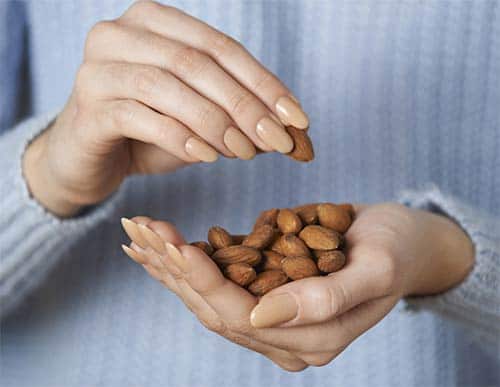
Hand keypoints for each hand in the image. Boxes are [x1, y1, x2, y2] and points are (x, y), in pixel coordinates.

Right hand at [23, 0, 307, 216]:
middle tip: (278, 142)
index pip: (221, 47)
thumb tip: (292, 134)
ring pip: (170, 86)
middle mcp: (121, 33)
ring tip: (244, 153)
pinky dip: (180, 138)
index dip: (265, 83)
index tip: (298, 120)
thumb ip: (239, 119)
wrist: (87, 156)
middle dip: (246, 106)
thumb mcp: (199, 120)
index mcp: (154, 21)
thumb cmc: (147, 131)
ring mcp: (98, 67)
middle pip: (198, 63)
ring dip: (216, 123)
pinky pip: (142, 117)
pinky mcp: (88, 107)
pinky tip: (206, 156)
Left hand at [119, 203, 473, 370]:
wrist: (405, 241)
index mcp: (312, 340)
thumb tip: (260, 317)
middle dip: (175, 269)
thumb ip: (327, 300)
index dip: (205, 281)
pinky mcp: (268, 289)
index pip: (240, 316)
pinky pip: (221, 277)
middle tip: (140, 230)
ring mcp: (274, 314)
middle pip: (214, 307)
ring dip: (171, 264)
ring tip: (139, 232)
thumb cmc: (398, 251)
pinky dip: (188, 259)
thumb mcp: (375, 270)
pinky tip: (161, 241)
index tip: (174, 244)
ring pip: (209, 294)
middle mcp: (285, 335)